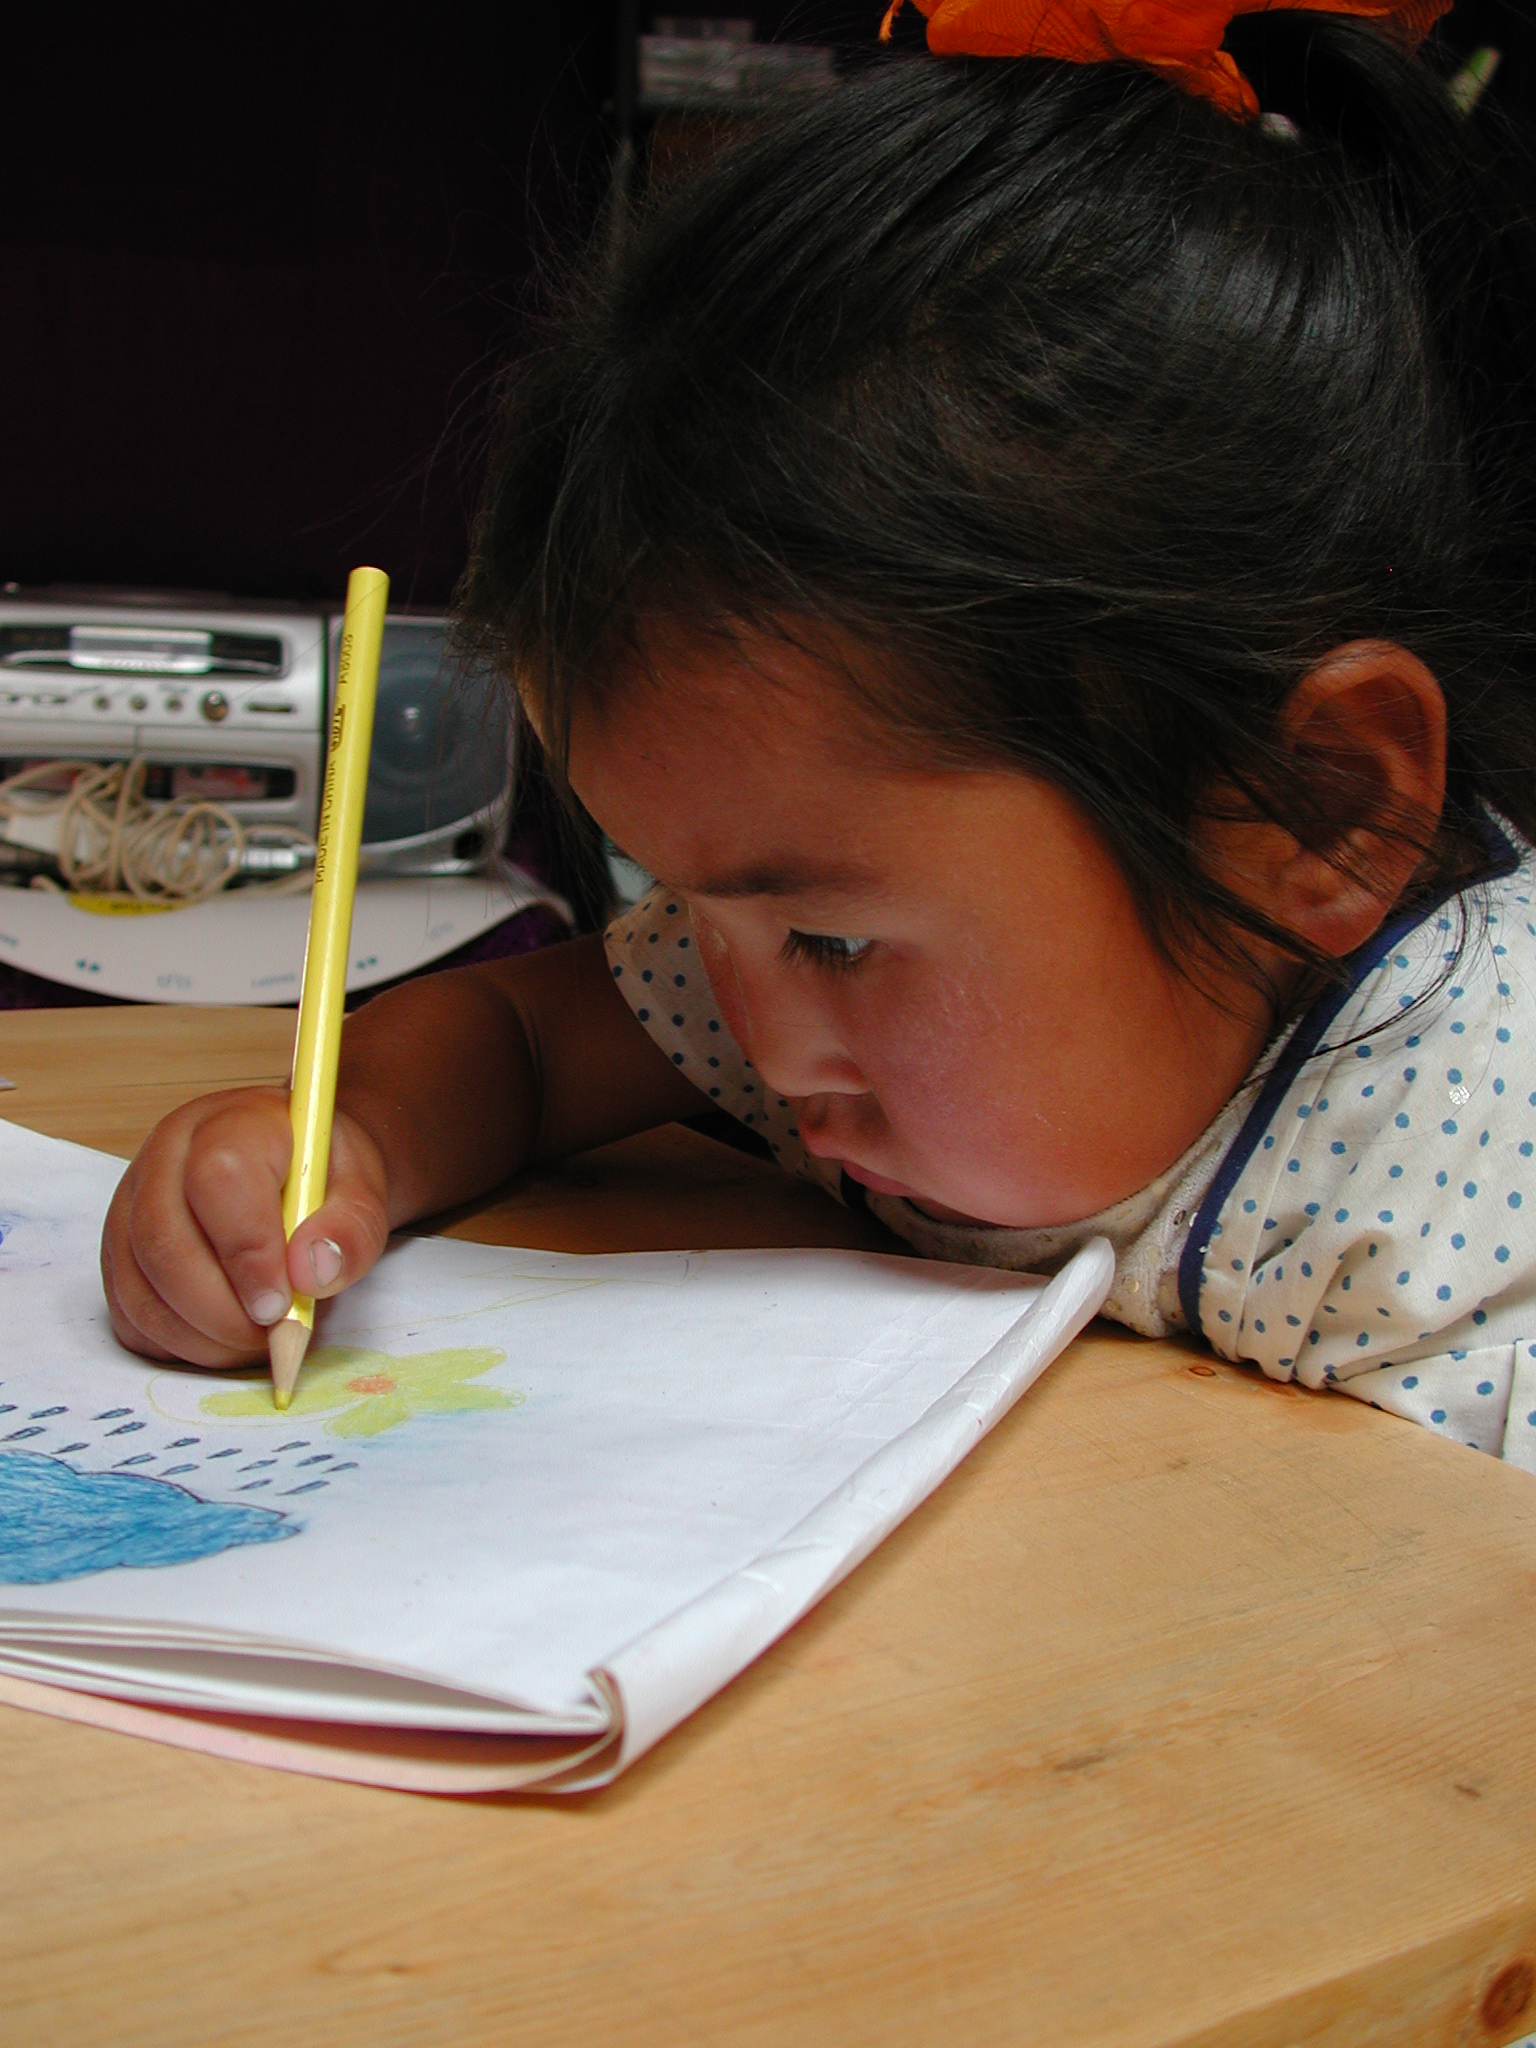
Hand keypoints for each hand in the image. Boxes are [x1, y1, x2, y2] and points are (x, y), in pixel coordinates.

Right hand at [101, 1087, 390, 1367]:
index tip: (280, 1304)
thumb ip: (349, 1229)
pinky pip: (127, 1311)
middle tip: (269, 1337)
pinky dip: (172, 1343)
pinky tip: (219, 1340)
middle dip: (218, 1310)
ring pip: (137, 1285)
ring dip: (197, 1336)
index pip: (218, 1180)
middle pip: (162, 1241)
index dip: (247, 1252)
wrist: (297, 1172)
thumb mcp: (362, 1193)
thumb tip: (311, 1273)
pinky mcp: (119, 1251)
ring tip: (253, 1342)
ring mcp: (130, 1203)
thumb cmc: (325, 1179)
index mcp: (231, 1124)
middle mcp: (166, 1157)